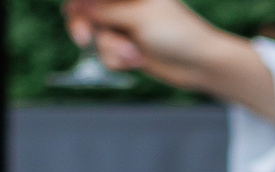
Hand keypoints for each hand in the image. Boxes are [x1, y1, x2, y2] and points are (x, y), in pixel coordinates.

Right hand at [64, 0, 274, 112]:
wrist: (198, 64)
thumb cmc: (175, 34)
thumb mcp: (137, 17)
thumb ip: (104, 11)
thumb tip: (76, 6)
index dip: (81, 4)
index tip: (76, 12)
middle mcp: (123, 6)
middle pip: (84, 12)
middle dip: (83, 27)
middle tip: (84, 39)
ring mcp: (124, 28)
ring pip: (96, 37)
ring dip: (111, 49)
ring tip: (133, 55)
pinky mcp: (126, 50)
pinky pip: (106, 55)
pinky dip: (118, 60)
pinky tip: (136, 61)